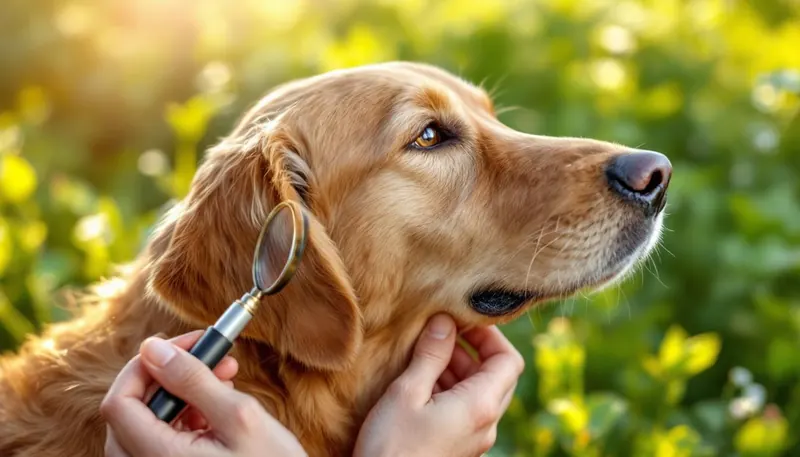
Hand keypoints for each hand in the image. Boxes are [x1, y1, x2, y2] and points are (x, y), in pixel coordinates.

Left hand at [100, 331, 306, 456]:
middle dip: (167, 376)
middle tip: (207, 356)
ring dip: (180, 393)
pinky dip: (186, 416)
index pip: (118, 403)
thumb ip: (192, 379)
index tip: (182, 346)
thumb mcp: (240, 416)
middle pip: (128, 412)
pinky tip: (220, 404)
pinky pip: (162, 441)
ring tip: (224, 377)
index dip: (144, 366)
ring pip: (146, 424)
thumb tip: (152, 348)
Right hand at [354, 314, 523, 456]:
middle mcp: (486, 424)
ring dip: (458, 369)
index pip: (508, 360)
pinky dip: (450, 389)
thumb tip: (445, 321)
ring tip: (424, 356)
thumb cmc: (391, 447)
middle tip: (440, 334)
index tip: (462, 320)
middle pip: (497, 375)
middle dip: (471, 350)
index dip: (490, 335)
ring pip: (480, 393)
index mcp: (480, 406)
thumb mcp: (407, 392)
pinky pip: (466, 410)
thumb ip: (431, 355)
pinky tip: (420, 384)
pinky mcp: (459, 447)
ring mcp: (474, 438)